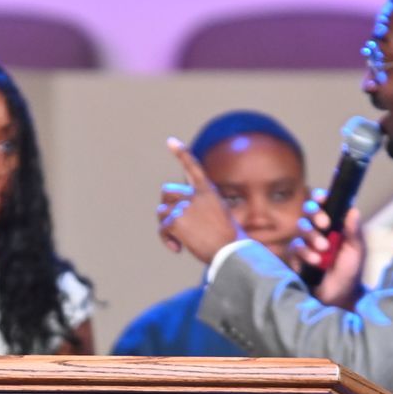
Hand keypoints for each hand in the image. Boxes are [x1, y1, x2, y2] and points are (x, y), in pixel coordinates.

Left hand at [157, 138, 241, 262]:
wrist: (231, 252)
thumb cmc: (229, 240)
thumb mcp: (220, 216)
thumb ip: (200, 210)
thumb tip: (180, 217)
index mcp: (209, 192)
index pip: (193, 168)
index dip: (181, 153)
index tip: (170, 141)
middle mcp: (195, 196)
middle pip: (167, 190)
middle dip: (166, 204)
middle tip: (173, 222)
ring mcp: (185, 206)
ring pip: (161, 211)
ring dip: (166, 226)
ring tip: (179, 239)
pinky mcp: (176, 220)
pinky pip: (162, 228)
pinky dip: (167, 239)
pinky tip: (178, 248)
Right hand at [290, 189, 365, 304]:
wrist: (339, 297)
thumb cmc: (350, 273)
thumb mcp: (356, 251)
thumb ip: (354, 232)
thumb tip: (353, 209)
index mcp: (334, 226)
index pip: (325, 205)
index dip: (321, 198)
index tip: (322, 198)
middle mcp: (318, 231)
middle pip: (308, 211)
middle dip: (315, 213)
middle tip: (324, 223)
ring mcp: (306, 243)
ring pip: (301, 228)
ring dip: (311, 236)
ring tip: (324, 249)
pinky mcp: (296, 257)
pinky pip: (295, 247)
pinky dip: (305, 252)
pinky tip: (315, 261)